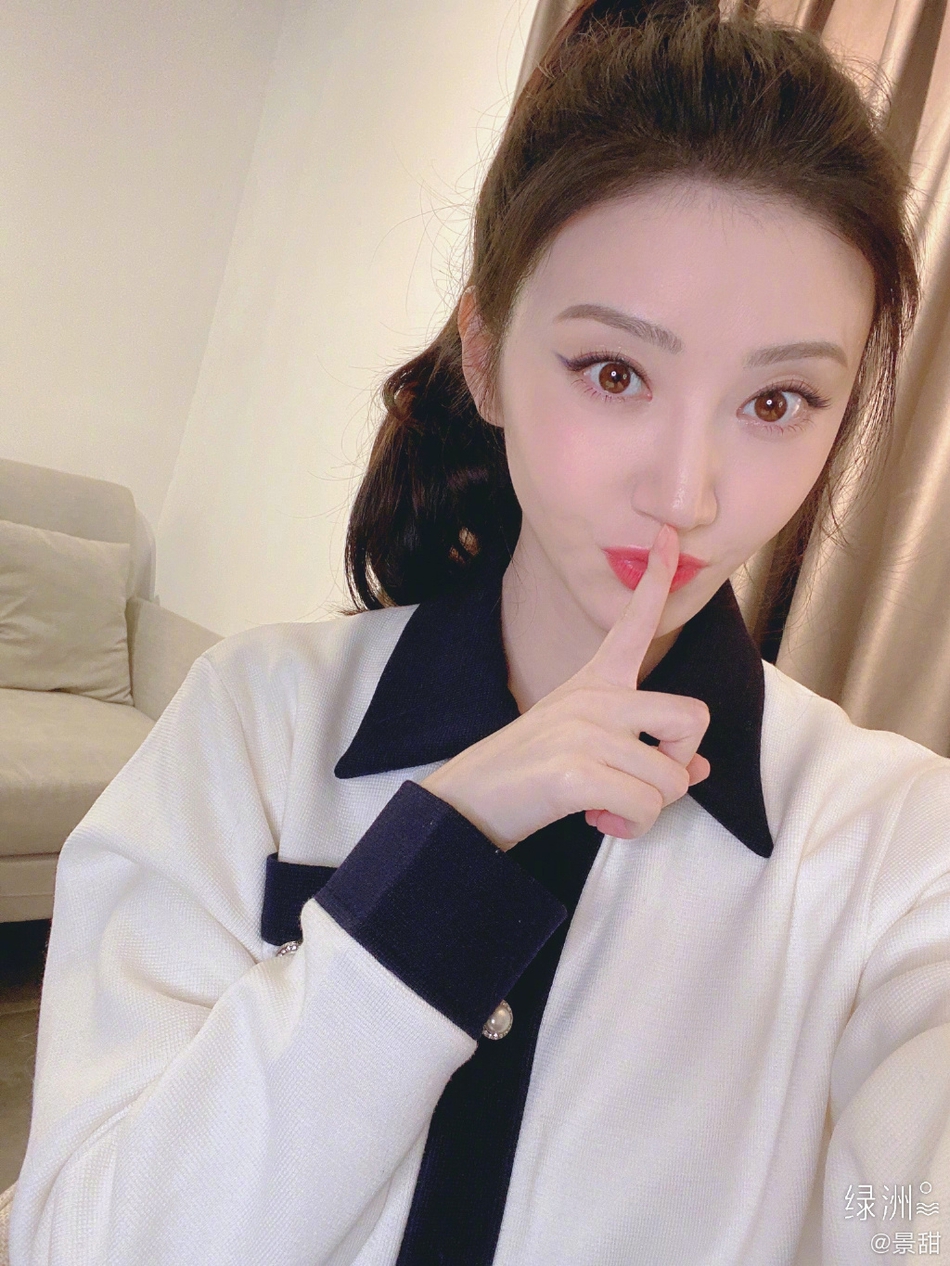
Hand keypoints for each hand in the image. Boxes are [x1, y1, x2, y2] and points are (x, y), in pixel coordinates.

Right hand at [420, 523, 711, 849]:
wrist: (467, 803)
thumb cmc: (529, 774)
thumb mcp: (588, 749)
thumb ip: (644, 752)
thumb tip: (698, 771)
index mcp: (594, 683)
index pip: (633, 624)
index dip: (658, 581)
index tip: (671, 538)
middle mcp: (594, 698)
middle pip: (692, 716)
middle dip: (680, 763)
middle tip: (640, 781)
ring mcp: (585, 732)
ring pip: (672, 777)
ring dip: (649, 808)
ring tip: (607, 808)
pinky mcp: (576, 772)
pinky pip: (645, 805)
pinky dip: (631, 826)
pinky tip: (597, 820)